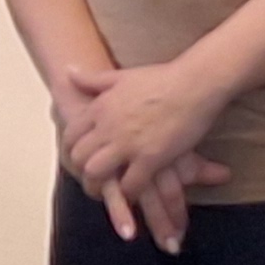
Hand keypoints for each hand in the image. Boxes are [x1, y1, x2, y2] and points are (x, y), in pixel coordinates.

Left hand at [58, 60, 233, 249]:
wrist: (195, 84)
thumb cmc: (162, 78)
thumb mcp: (121, 76)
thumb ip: (93, 79)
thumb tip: (69, 71)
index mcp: (100, 107)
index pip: (71, 135)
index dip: (72, 150)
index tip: (79, 158)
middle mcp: (108, 127)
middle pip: (79, 158)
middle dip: (82, 172)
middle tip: (93, 180)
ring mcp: (127, 144)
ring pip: (97, 174)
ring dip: (100, 186)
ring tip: (109, 191)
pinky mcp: (149, 159)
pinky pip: (129, 185)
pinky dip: (128, 194)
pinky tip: (133, 194)